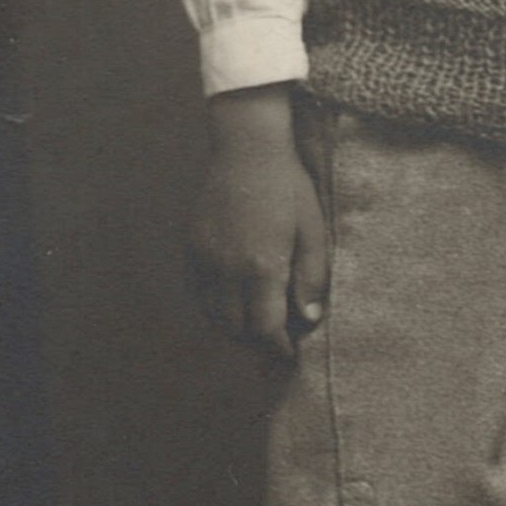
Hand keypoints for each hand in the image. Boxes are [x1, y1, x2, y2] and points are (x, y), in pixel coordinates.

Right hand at [187, 85, 328, 360]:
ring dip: (234, 328)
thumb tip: (308, 320)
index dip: (278, 348)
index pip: (265, 329)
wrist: (248, 149)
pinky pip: (197, 292)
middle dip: (257, 343)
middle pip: (236, 328)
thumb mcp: (313, 231)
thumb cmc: (289, 188)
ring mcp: (204, 258)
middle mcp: (227, 268)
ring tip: (256, 328)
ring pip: (213, 314)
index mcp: (262, 266)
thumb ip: (311, 277)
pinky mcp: (192, 247)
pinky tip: (233, 304)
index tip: (290, 356)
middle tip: (276, 344)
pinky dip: (214, 308)